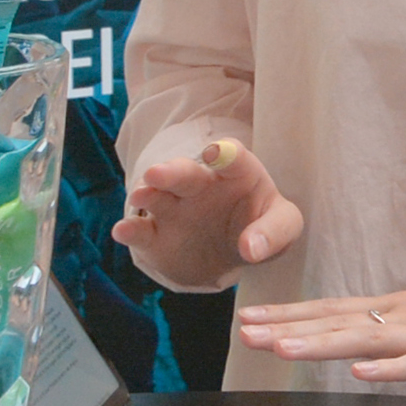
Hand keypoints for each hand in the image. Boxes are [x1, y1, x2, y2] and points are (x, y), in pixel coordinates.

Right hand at [113, 139, 299, 289]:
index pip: (232, 157)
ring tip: (140, 196)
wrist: (231, 251)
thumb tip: (251, 249)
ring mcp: (175, 208)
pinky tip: (123, 231)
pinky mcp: (155, 235)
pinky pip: (141, 230)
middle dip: (171, 171)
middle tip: (156, 173)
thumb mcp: (283, 226)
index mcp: (237, 173)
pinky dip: (130, 230)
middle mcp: (201, 184)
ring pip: (157, 195)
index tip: (217, 154)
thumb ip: (274, 233)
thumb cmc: (262, 227)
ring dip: (147, 194)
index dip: (225, 153)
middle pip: (185, 173)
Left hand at [239, 258, 405, 389]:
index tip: (252, 320)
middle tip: (246, 331)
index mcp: (404, 310)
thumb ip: (405, 338)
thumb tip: (369, 352)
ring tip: (283, 349)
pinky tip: (363, 372)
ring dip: (323, 344)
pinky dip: (389, 369)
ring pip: (369, 340)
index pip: (336, 311)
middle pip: (341, 322)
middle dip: (290, 329)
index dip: (293, 318)